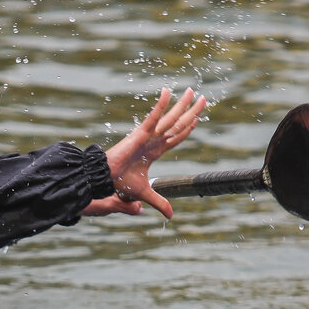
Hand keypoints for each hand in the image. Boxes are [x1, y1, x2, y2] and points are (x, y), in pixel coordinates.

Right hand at [82, 87, 206, 219]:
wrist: (105, 178)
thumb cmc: (119, 182)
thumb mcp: (144, 193)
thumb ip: (159, 202)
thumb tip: (170, 216)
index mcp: (155, 151)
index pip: (176, 137)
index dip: (187, 128)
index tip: (197, 118)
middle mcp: (154, 140)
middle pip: (178, 123)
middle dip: (191, 111)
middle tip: (203, 98)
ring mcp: (148, 135)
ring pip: (171, 118)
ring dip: (183, 104)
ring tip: (194, 91)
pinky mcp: (140, 133)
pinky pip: (153, 116)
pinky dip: (161, 104)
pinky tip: (168, 92)